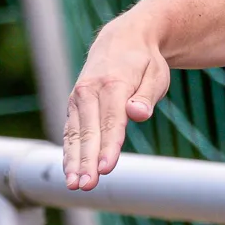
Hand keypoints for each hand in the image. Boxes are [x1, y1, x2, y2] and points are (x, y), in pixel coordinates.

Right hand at [62, 15, 171, 190]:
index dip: (109, 146)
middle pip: (89, 131)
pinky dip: (68, 152)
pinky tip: (70, 173)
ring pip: (75, 134)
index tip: (106, 168)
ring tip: (74, 185)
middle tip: (87, 185)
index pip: (111, 120)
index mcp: (113, 83)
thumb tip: (138, 114)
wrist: (122, 39)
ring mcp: (78, 98)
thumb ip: (146, 96)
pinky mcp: (74, 105)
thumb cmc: (144, 61)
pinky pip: (70, 131)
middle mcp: (90, 91)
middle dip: (87, 160)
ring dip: (73, 161)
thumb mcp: (155, 74)